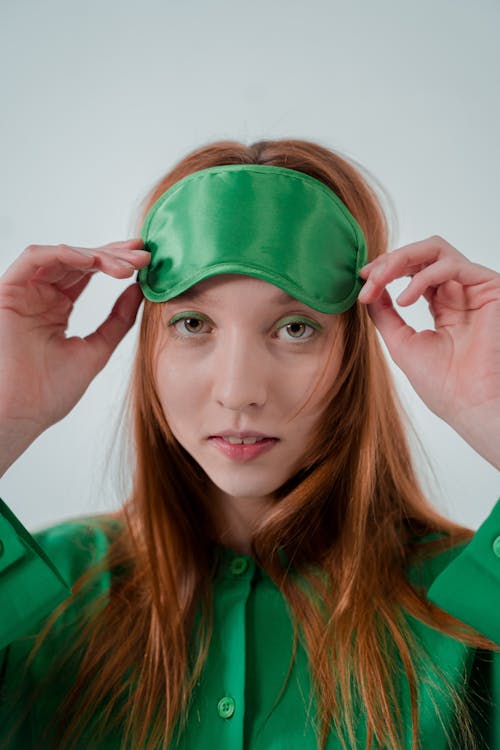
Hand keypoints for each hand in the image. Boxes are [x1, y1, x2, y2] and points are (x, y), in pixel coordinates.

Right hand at [0, 240, 149, 447]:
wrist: (24, 412)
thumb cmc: (51, 391)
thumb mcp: (97, 349)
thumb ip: (118, 320)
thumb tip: (139, 290)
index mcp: (57, 308)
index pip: (89, 273)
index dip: (117, 262)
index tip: (146, 261)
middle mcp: (40, 296)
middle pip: (79, 260)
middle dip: (113, 254)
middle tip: (142, 257)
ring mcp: (24, 292)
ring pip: (62, 256)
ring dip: (96, 255)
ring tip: (125, 267)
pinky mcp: (8, 291)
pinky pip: (34, 258)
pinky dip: (64, 254)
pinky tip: (92, 261)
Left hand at [358, 236, 499, 468]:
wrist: (469, 404)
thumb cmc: (443, 384)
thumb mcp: (400, 342)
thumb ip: (385, 314)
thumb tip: (369, 289)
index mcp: (443, 304)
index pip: (412, 271)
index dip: (385, 271)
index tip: (361, 282)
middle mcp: (459, 292)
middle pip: (422, 254)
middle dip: (388, 262)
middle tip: (367, 278)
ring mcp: (473, 288)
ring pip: (435, 249)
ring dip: (400, 261)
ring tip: (379, 282)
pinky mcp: (488, 288)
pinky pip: (450, 264)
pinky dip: (421, 277)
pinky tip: (404, 300)